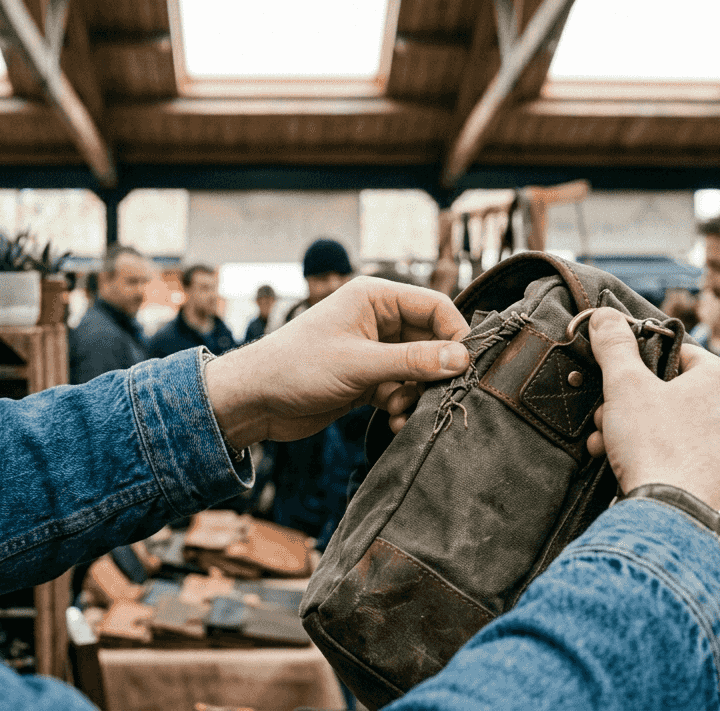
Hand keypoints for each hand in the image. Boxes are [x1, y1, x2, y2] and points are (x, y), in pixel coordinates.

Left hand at [203, 277, 470, 448]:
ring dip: (417, 394)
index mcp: (375, 298)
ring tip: (400, 412)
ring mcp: (372, 350)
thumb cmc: (297, 368)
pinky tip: (392, 422)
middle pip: (431, 341)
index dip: (456, 335)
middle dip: (435, 372)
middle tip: (436, 398)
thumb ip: (414, 362)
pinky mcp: (365, 378)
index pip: (436, 307)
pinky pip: (400, 389)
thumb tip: (462, 359)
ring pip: (417, 369)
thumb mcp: (360, 364)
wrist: (253, 400)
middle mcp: (377, 319)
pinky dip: (402, 405)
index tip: (467, 368)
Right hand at [584, 308, 719, 523]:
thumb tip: (605, 317)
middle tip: (608, 422)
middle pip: (678, 398)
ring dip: (646, 438)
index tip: (618, 383)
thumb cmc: (658, 447)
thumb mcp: (625, 386)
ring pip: (685, 434)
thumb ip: (615, 347)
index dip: (640, 366)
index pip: (680, 355)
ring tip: (615, 453)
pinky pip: (696, 468)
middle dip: (635, 409)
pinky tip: (643, 476)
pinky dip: (668, 468)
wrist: (679, 519)